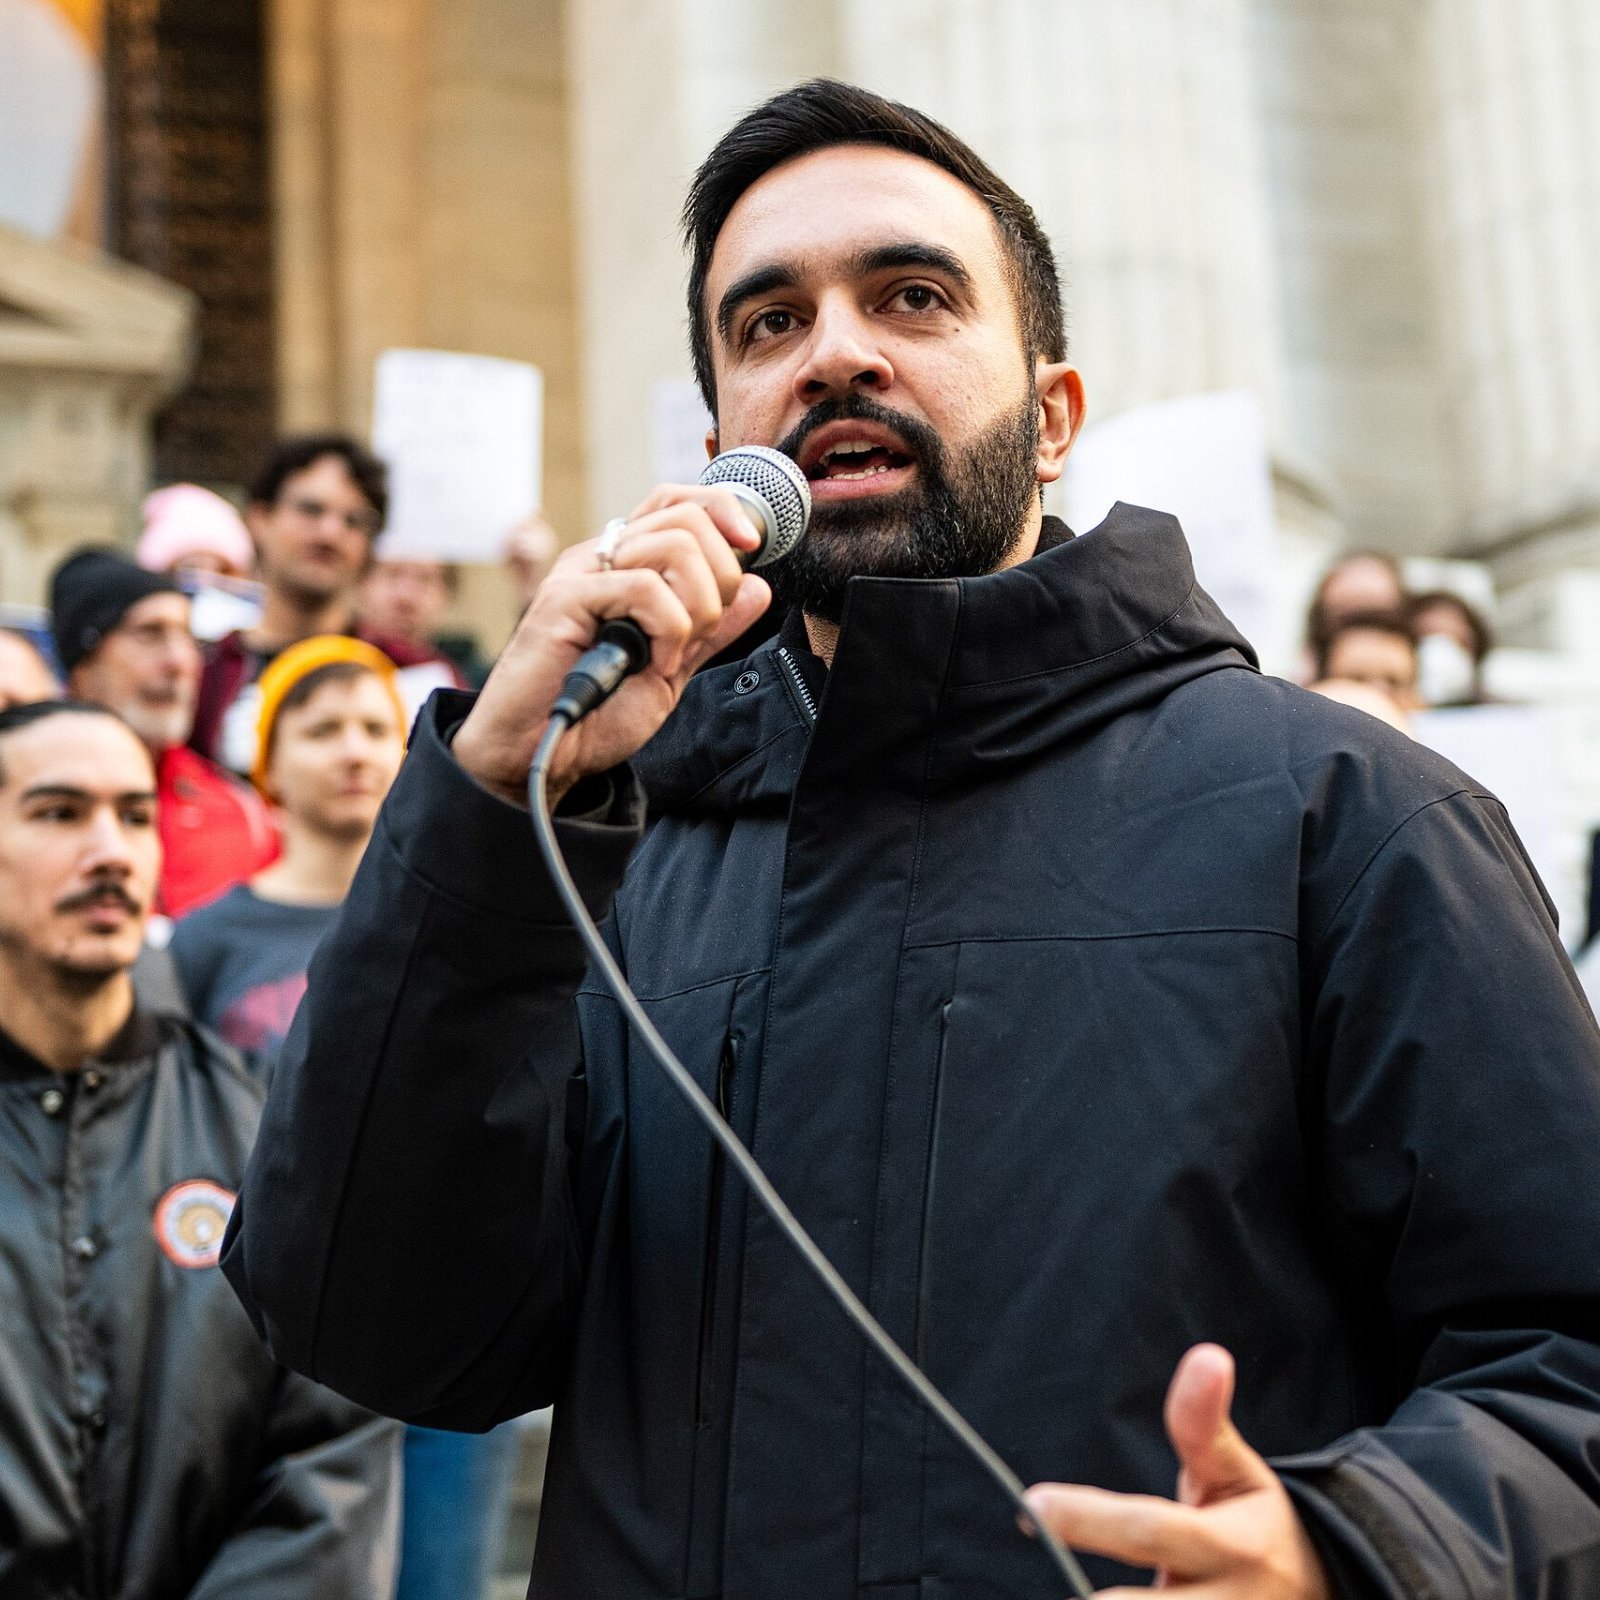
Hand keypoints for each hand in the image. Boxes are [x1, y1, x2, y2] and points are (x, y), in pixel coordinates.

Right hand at [456, 486, 771, 808]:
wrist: (544, 752)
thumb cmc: (596, 712)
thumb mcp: (674, 668)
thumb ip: (713, 630)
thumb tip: (759, 588)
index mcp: (626, 566)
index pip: (678, 503)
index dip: (722, 511)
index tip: (751, 546)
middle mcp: (603, 558)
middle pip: (687, 518)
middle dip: (721, 577)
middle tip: (702, 632)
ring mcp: (582, 573)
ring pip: (675, 546)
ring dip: (697, 608)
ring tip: (673, 654)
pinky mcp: (565, 597)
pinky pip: (645, 587)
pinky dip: (668, 631)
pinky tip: (652, 664)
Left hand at [1023, 1345, 1330, 1599]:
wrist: (1327, 1594)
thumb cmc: (1258, 1527)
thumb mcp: (1235, 1473)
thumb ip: (1204, 1423)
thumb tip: (1207, 1354)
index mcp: (1233, 1548)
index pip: (1149, 1532)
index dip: (1087, 1520)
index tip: (1031, 1507)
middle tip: (1046, 1584)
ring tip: (1051, 1598)